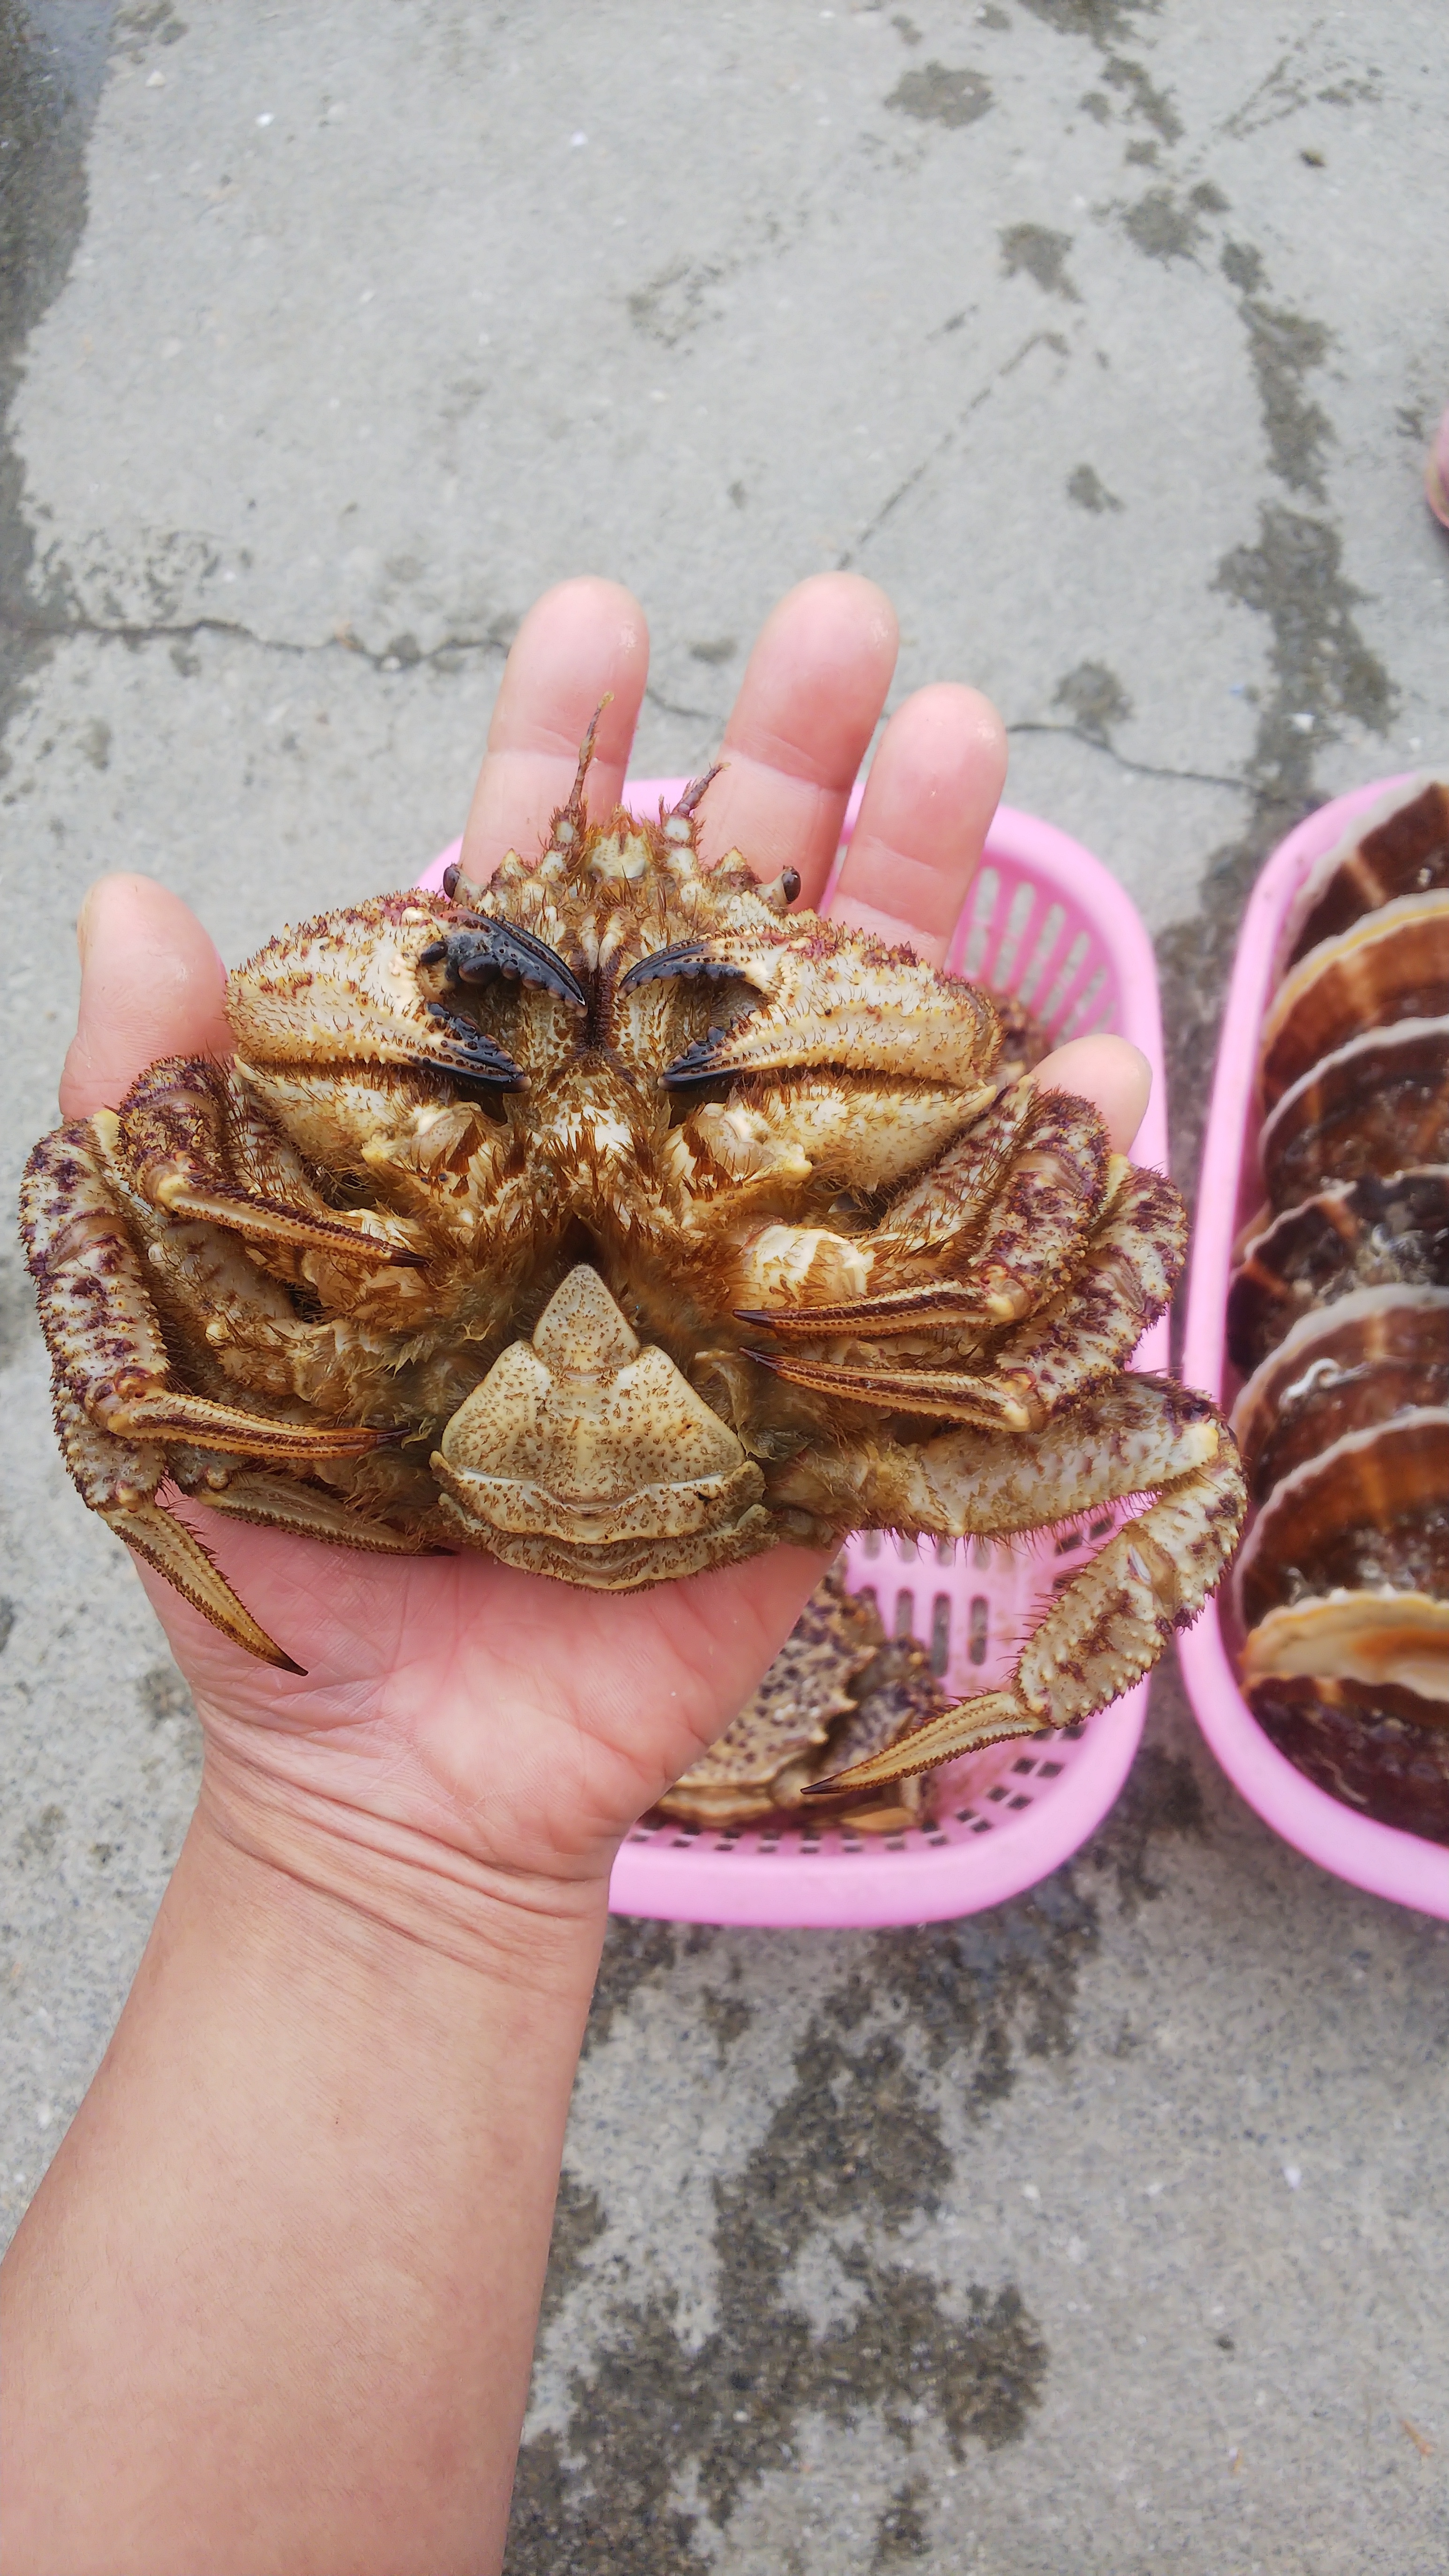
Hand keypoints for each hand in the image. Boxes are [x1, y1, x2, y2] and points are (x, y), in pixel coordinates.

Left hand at [58, 574, 1149, 1915]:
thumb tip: (132, 897)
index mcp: (489, 1127)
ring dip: (924, 892)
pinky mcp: (837, 1387)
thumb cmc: (282, 1552)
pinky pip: (962, 1257)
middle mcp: (634, 1161)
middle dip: (785, 769)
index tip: (595, 624)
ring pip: (857, 1046)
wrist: (392, 1774)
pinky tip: (1088, 1059)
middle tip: (844, 621)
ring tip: (966, 738)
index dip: (561, 759)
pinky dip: (1041, 1164)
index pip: (531, 905)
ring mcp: (752, 1260)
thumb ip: (149, 1117)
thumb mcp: (167, 1323)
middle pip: (730, 935)